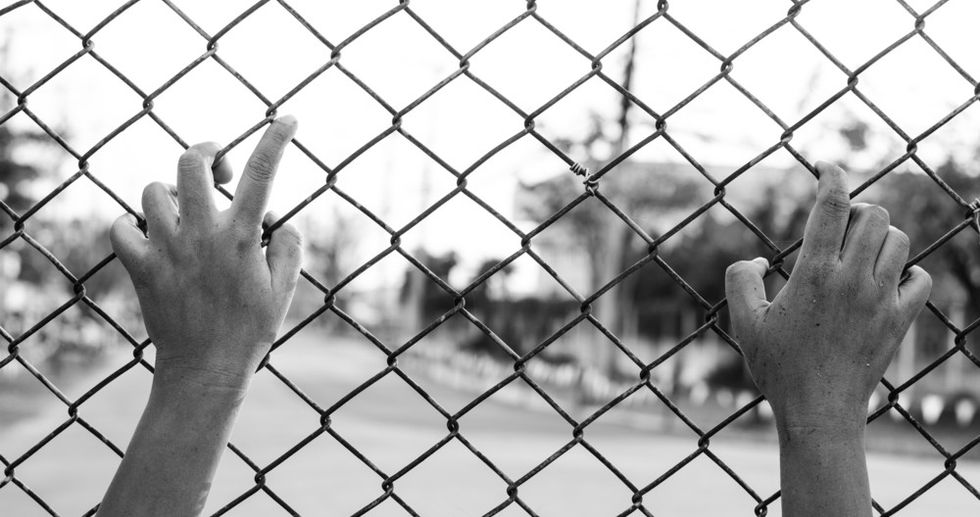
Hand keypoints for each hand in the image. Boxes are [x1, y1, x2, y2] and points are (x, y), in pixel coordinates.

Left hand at [109, 116, 302, 385]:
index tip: (288, 120)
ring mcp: (165, 249)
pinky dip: (132, 225)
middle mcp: (200, 235)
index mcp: (240, 237)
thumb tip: (274, 217)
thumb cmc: (250, 331)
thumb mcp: (285, 289)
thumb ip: (288, 244)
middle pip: (190, 161)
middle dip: (207, 150)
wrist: (205, 371)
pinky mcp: (140, 267)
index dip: (277, 139)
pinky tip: (150, 236)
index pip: (262, 173)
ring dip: (171, 192)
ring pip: (152, 191)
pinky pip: (121, 227)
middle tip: (219, 167)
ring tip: (185, 211)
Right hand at [725, 161, 931, 431]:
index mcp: (814, 274)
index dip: (831, 175)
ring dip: (881, 237)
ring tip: (861, 250)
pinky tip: (889, 279)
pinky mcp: (898, 321)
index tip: (825, 166)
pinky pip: (920, 280)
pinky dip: (909, 272)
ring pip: (899, 242)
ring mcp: (880, 300)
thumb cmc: (778, 367)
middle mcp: (853, 280)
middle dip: (856, 210)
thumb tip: (757, 259)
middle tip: (839, 225)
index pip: (832, 206)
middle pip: (873, 215)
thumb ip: (741, 279)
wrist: (818, 411)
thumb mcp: (744, 322)